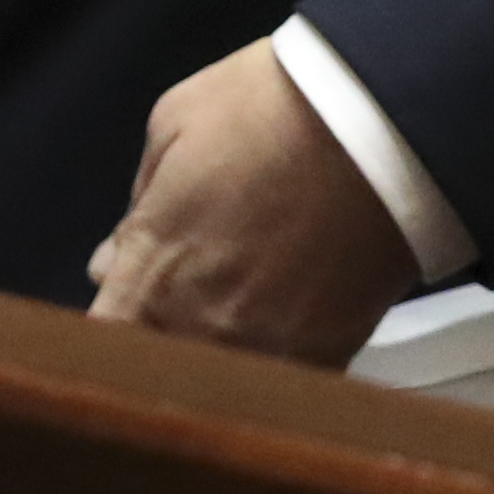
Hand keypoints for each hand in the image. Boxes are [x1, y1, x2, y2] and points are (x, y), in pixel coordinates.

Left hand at [87, 46, 422, 363]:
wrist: (390, 118)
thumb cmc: (275, 107)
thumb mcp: (173, 123)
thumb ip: (138, 204)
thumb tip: (114, 258)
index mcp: (153, 271)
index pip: (103, 342)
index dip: (102, 334)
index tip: (117, 310)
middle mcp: (202, 327)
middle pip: (155, 374)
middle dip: (152, 344)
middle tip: (177, 303)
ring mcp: (268, 349)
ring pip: (218, 385)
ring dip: (213, 357)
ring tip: (236, 309)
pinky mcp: (330, 354)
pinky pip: (284, 385)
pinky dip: (274, 365)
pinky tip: (280, 327)